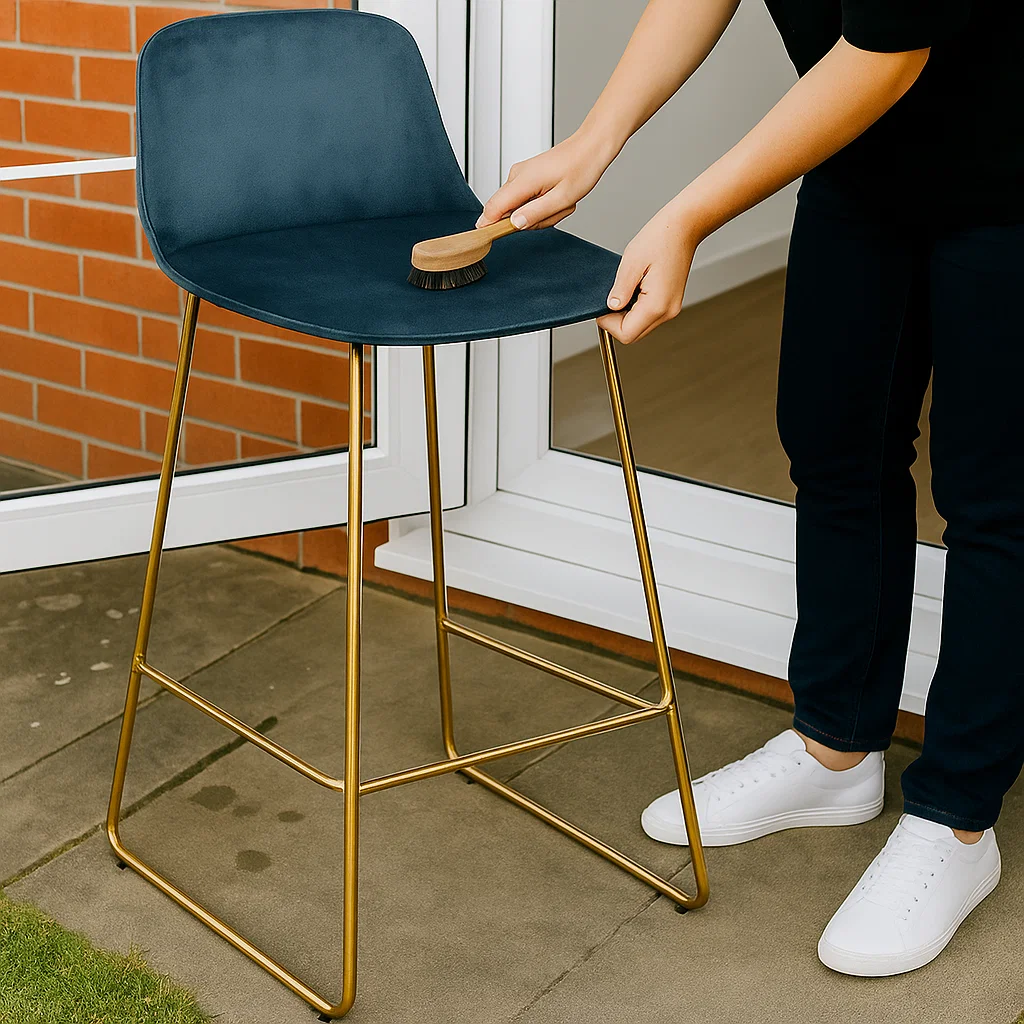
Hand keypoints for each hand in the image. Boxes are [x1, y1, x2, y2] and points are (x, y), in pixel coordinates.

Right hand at [475, 129, 615, 230]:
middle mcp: (516, 176)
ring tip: (558, 204)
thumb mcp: (562, 199)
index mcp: (523, 180)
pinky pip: (523, 202)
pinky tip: (554, 199)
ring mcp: (519, 176)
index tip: (498, 238)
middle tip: (552, 213)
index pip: (492, 208)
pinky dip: (539, 206)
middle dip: (527, 221)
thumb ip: (536, 213)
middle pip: (505, 213)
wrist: (589, 148)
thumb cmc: (580, 168)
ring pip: (516, 209)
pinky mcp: (524, 178)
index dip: (490, 227)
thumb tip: (514, 224)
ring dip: (537, 214)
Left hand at [597, 200, 701, 344]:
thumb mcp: (632, 262)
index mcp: (657, 305)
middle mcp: (667, 311)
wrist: (684, 227)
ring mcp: (671, 308)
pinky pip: (648, 316)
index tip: (602, 307)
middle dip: (616, 321)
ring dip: (626, 315)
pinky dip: (636, 309)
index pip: (627, 334)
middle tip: (612, 298)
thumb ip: (620, 289)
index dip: (609, 324)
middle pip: (634, 334)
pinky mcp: (670, 303)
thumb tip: (611, 307)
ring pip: (640, 326)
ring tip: (625, 290)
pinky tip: (634, 289)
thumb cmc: (662, 238)